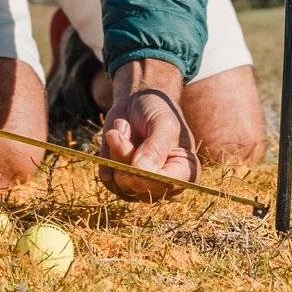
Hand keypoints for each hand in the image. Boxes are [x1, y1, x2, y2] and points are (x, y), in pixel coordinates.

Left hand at [99, 57, 196, 200]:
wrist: (138, 104)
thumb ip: (155, 148)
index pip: (166, 185)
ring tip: (123, 127)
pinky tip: (118, 138)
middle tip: (122, 126)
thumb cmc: (157, 111)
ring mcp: (141, 187)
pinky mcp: (120, 183)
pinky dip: (106, 155)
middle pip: (137, 185)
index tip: (133, 159)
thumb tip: (141, 171)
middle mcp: (164, 186)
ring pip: (118, 182)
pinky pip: (106, 177)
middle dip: (125, 155)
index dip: (146, 175)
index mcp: (185, 173)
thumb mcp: (162, 124)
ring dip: (115, 152)